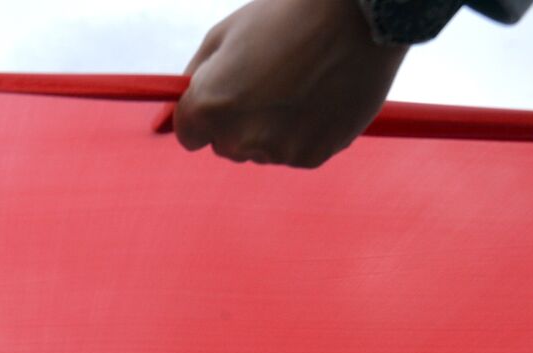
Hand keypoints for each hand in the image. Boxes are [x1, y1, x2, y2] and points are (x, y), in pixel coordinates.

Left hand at [172, 0, 407, 167]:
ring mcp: (276, 152)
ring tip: (300, 86)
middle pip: (224, 146)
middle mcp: (239, 138)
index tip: (226, 94)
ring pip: (262, 151)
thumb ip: (195, 80)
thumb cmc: (286, 16)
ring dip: (272, 129)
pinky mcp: (312, 157)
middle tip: (270, 82)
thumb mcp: (224, 36)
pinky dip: (304, 133)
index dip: (205, 112)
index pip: (188, 135)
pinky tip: (320, 98)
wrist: (359, 15)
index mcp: (210, 107)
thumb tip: (173, 115)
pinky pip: (296, 152)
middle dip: (237, 122)